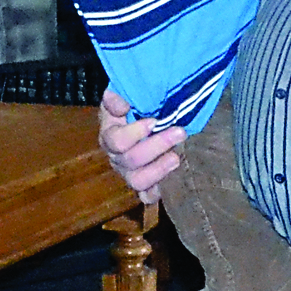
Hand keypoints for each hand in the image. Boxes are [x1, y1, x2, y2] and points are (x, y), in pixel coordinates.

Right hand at [97, 88, 183, 203]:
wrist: (147, 117)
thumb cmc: (138, 104)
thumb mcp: (126, 93)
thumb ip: (117, 97)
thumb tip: (121, 106)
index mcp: (110, 134)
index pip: (116, 140)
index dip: (135, 133)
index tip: (154, 121)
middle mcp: (116, 157)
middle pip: (130, 160)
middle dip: (157, 145)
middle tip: (180, 132)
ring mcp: (129, 173)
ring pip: (137, 181)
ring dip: (158, 170)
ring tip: (177, 158)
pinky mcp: (143, 185)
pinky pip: (146, 196)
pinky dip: (156, 193)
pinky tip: (169, 183)